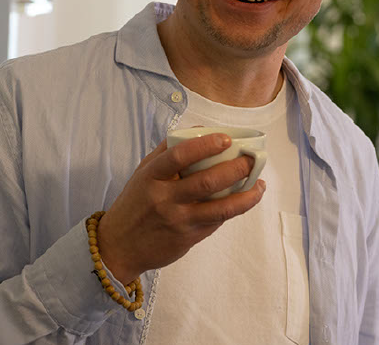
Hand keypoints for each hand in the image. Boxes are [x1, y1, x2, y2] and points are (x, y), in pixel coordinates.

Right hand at [97, 133, 265, 283]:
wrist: (118, 247)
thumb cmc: (135, 203)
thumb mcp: (143, 173)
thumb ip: (167, 152)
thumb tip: (199, 131)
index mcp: (152, 176)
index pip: (180, 155)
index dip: (206, 145)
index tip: (226, 138)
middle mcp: (165, 198)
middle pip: (207, 181)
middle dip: (236, 168)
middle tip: (251, 159)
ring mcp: (178, 220)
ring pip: (220, 208)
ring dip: (246, 195)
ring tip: (259, 184)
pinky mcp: (188, 239)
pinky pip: (217, 222)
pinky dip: (234, 209)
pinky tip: (245, 199)